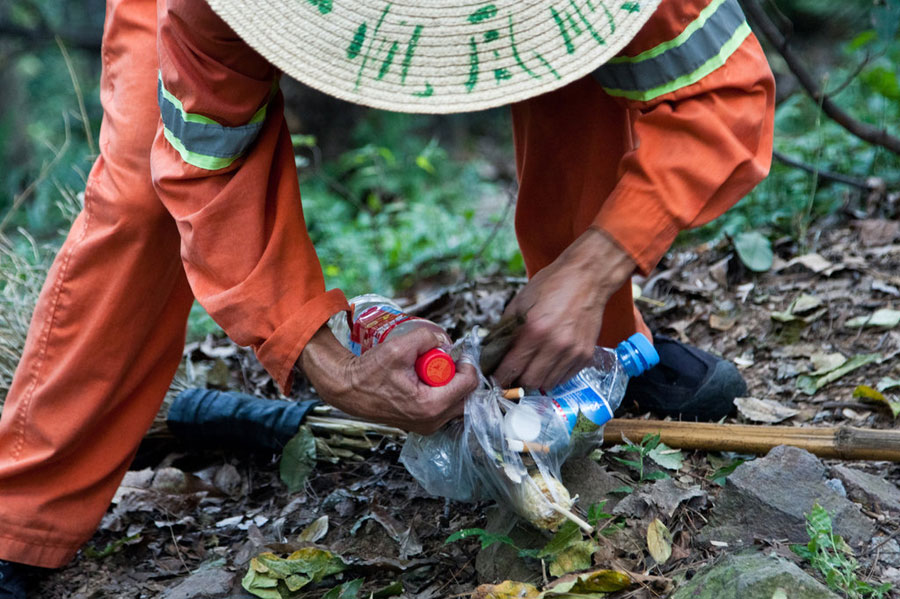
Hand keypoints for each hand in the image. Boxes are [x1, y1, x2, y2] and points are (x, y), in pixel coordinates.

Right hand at [298, 325, 478, 434]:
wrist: (347, 389)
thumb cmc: (367, 373)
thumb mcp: (398, 347)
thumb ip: (427, 337)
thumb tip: (445, 341)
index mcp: (430, 405)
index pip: (469, 383)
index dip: (466, 363)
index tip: (455, 352)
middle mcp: (431, 421)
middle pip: (465, 396)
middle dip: (458, 374)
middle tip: (442, 360)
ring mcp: (426, 426)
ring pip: (456, 403)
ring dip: (449, 384)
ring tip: (430, 370)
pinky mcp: (421, 425)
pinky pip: (443, 408)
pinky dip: (440, 393)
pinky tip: (424, 381)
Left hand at [494, 228, 634, 389]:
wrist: (587, 278)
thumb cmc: (551, 286)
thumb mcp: (520, 303)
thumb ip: (504, 329)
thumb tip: (492, 352)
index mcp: (534, 330)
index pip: (511, 368)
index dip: (499, 376)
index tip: (496, 376)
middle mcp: (555, 344)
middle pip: (529, 382)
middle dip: (517, 381)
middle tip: (512, 374)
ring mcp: (572, 352)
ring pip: (547, 384)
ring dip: (536, 379)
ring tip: (531, 367)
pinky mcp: (585, 355)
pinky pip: (564, 378)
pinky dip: (553, 375)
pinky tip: (548, 361)